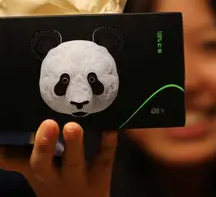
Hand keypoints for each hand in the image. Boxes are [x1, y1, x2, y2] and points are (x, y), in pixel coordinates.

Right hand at [0, 120, 117, 196]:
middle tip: (48, 124)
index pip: (18, 161)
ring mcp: (78, 176)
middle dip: (44, 145)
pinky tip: (111, 129)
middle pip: (43, 163)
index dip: (7, 153)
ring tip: (72, 127)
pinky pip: (105, 158)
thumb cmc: (58, 184)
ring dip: (73, 144)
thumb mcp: (36, 173)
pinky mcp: (101, 174)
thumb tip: (0, 143)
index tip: (5, 137)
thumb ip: (17, 157)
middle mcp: (54, 175)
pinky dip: (109, 144)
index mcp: (38, 171)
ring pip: (74, 161)